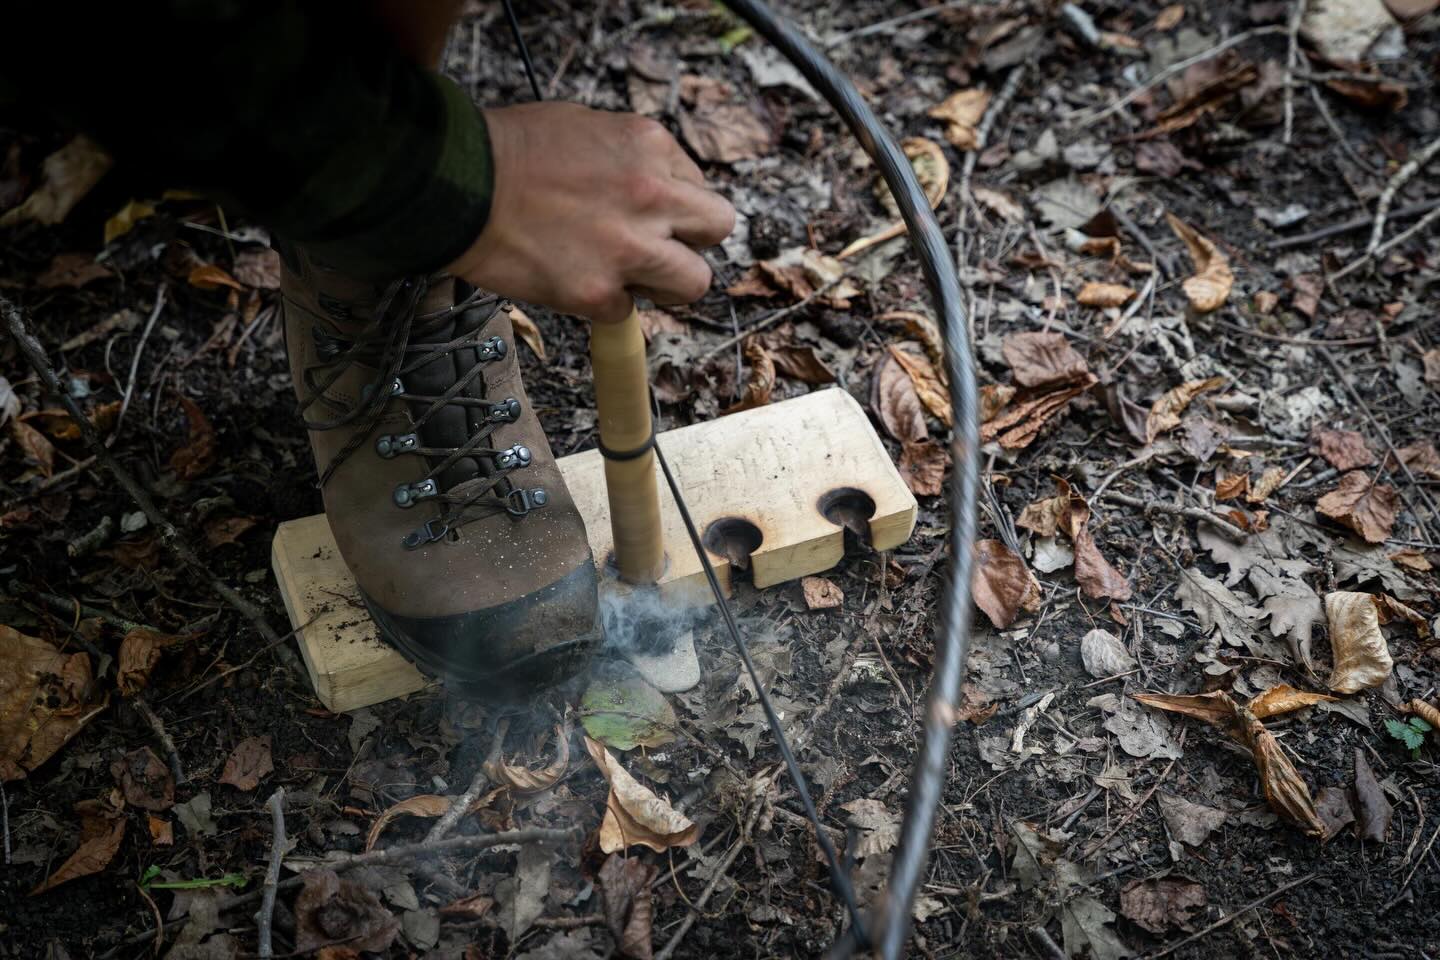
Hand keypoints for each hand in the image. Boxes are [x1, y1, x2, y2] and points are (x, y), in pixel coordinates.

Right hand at [447, 102, 734, 323]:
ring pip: (692, 284)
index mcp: (649, 145)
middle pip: (716, 229)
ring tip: (627, 275)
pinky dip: (604, 304)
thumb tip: (656, 184)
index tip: (651, 214)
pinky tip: (573, 279)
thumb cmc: (507, 152)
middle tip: (659, 248)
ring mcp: (628, 248)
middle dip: (690, 241)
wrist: (455, 185)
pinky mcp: (598, 292)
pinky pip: (626, 312)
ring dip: (665, 284)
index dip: (677, 206)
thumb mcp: (587, 126)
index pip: (699, 187)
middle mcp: (651, 194)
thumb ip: (633, 158)